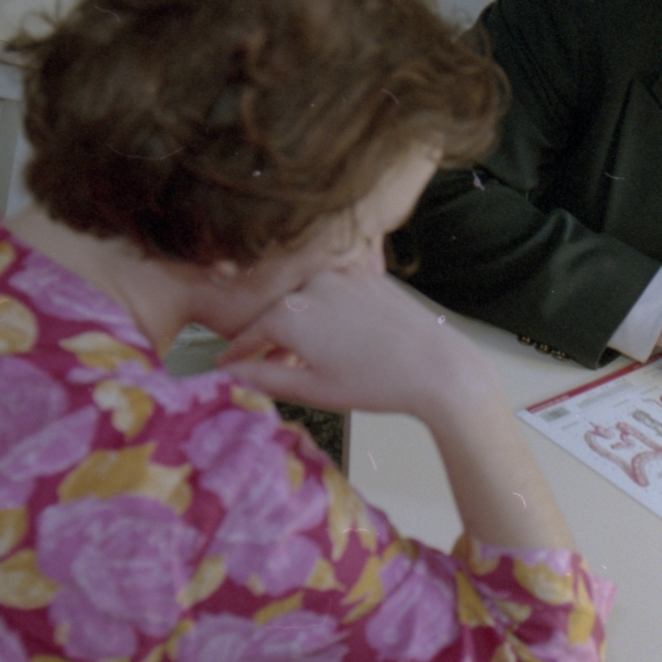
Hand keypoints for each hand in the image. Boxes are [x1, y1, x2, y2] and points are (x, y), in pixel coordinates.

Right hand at [218, 269, 487, 420]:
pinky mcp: (364, 272)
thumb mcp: (312, 389)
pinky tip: (334, 338)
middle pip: (275, 313)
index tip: (225, 367)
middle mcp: (310, 284)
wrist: (436, 366)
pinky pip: (331, 291)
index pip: (247, 334)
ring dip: (297, 325)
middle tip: (264, 369)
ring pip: (303, 300)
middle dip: (268, 341)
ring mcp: (339, 273)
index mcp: (290, 313)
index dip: (235, 355)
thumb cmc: (377, 382)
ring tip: (304, 359)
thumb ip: (265, 378)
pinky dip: (323, 311)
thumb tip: (232, 375)